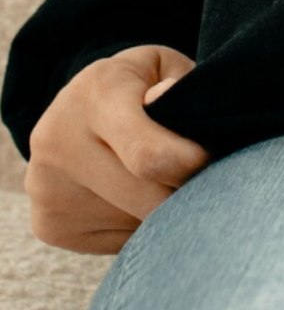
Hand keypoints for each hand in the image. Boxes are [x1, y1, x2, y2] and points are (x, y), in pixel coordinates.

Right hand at [24, 44, 212, 254]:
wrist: (74, 108)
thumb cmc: (136, 84)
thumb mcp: (163, 66)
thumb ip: (180, 87)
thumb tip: (170, 101)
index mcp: (97, 97)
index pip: (147, 154)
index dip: (189, 166)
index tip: (209, 160)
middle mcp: (61, 144)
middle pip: (146, 200)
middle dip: (185, 194)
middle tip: (202, 176)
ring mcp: (48, 190)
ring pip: (134, 225)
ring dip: (162, 212)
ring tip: (162, 177)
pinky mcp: (49, 225)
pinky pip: (116, 243)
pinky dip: (137, 225)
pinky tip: (132, 194)